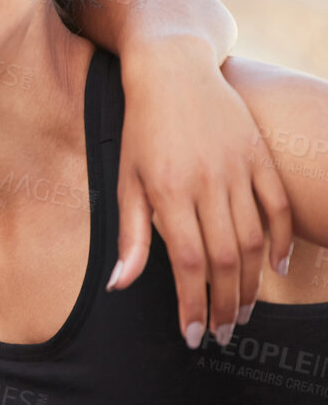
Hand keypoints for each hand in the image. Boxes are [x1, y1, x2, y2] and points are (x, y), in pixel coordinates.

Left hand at [113, 38, 292, 347]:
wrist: (173, 70)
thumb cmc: (141, 130)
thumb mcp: (126, 179)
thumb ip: (130, 235)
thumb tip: (121, 285)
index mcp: (168, 192)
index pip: (186, 263)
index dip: (192, 304)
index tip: (192, 335)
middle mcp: (207, 183)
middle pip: (224, 258)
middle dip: (224, 304)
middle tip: (223, 333)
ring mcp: (238, 169)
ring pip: (254, 239)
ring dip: (250, 281)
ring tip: (243, 310)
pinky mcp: (258, 156)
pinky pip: (278, 206)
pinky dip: (283, 239)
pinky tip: (279, 267)